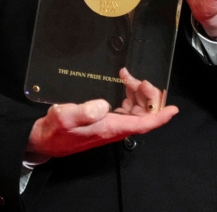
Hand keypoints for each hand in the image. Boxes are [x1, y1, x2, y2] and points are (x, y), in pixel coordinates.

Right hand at [26, 68, 177, 157]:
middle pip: (143, 114)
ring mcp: (111, 124)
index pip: (143, 124)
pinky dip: (128, 94)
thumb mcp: (65, 117)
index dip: (159, 116)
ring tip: (129, 76)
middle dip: (148, 96)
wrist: (44, 139)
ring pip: (136, 109)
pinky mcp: (105, 119)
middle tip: (139, 78)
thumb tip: (105, 104)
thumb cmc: (55, 130)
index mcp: (110, 128)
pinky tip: (123, 82)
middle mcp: (115, 127)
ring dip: (138, 93)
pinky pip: (126, 107)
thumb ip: (85, 111)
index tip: (173, 109)